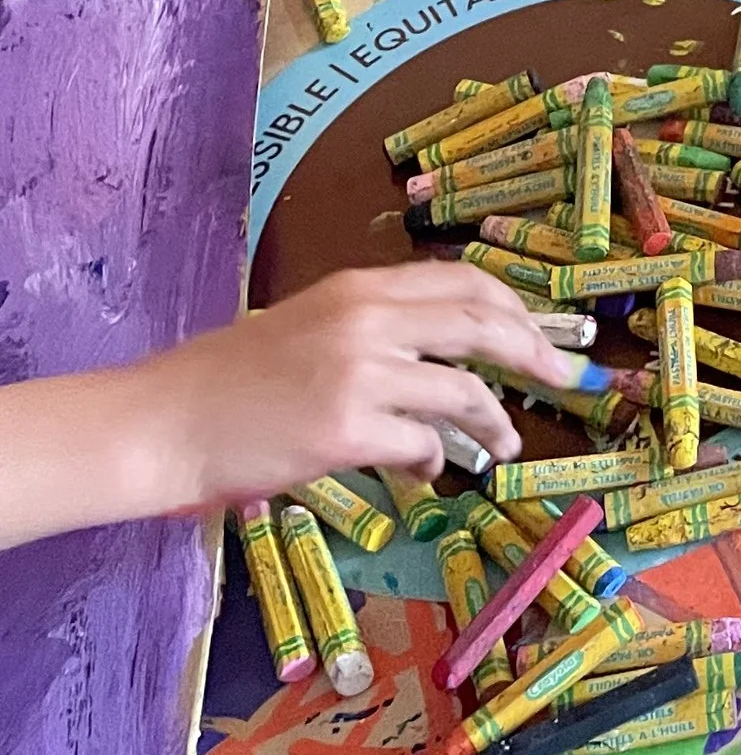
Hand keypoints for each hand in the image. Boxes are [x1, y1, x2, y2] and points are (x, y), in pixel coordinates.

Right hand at [149, 267, 576, 511]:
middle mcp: (365, 320)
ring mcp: (358, 374)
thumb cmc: (229, 380)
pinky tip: (426, 472)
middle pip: (479, 324)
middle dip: (533, 352)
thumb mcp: (308, 326)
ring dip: (494, 421)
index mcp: (358, 288)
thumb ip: (374, 330)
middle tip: (562, 379)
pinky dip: (435, 460)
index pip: (461, 282)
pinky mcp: (345, 431)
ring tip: (504, 444)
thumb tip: (443, 362)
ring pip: (462, 391)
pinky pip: (421, 444)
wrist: (164, 421)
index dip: (512, 307)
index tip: (541, 333)